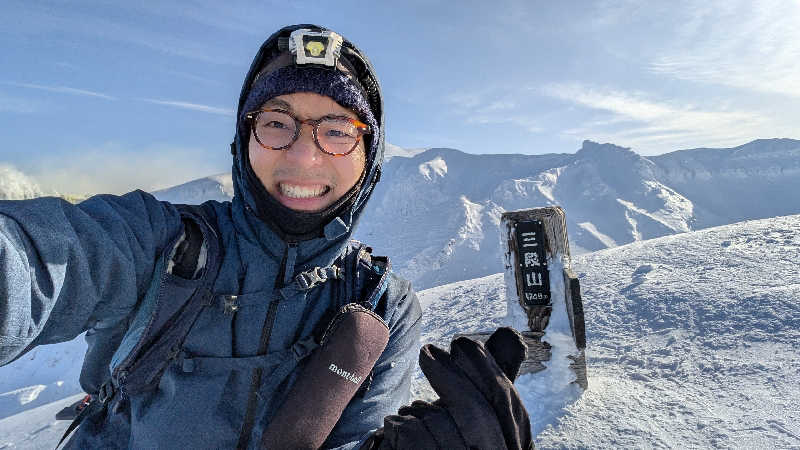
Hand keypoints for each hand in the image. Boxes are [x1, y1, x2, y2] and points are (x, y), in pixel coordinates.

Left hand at [363, 327, 531, 449]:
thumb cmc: (456, 445)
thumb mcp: (480, 417)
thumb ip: (494, 382)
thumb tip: (508, 335)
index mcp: (509, 447)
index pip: (504, 403)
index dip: (485, 369)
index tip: (462, 344)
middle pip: (476, 413)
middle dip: (450, 376)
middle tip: (427, 351)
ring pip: (442, 424)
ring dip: (419, 409)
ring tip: (406, 410)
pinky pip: (416, 440)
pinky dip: (402, 427)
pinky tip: (394, 425)